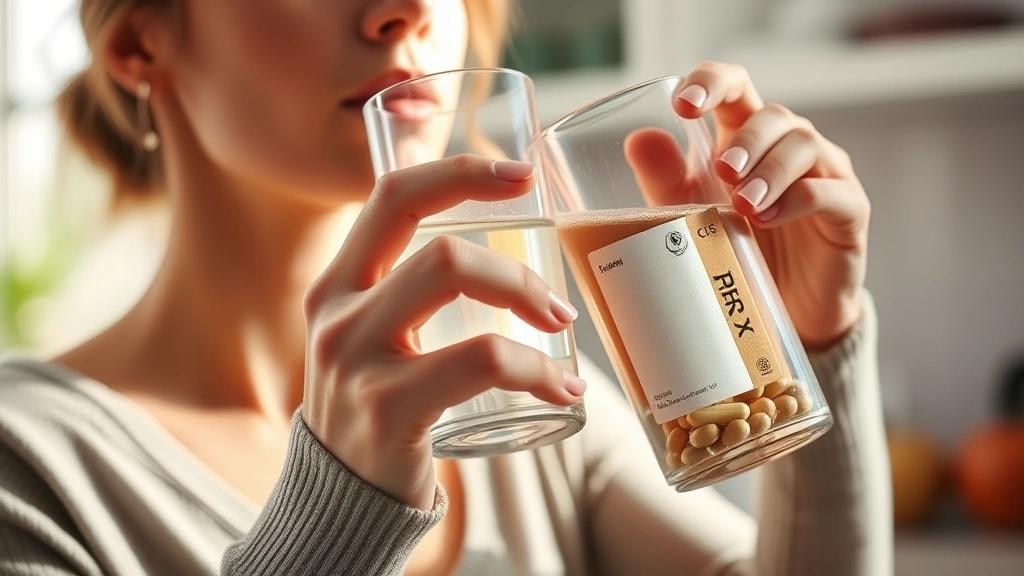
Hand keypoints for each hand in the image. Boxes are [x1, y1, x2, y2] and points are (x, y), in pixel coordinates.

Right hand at [300, 155, 583, 509]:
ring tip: (561, 335)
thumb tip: (490, 256)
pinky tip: (563, 389)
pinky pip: (483, 360)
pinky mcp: (386, 406)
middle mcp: (337, 312)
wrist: (340, 503)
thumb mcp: (370, 339)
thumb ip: (403, 294)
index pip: (392, 196)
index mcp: (337, 285)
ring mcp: (356, 359)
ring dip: (527, 300)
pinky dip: (538, 369)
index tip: (520, 174)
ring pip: (455, 280)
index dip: (460, 173)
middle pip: (436, 243)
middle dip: (514, 268)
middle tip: (556, 304)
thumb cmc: (376, 411)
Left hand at [625, 62, 868, 349]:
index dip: (712, 83)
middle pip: (774, 115)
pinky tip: (769, 219)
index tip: (684, 105)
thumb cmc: (733, 248)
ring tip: (744, 205)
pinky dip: (799, 200)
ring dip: (770, 170)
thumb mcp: (687, 214)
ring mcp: (823, 174)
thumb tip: (637, 139)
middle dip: (747, 141)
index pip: (735, 87)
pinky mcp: (849, 211)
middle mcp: (787, 146)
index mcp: (744, 137)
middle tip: (724, 172)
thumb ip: (664, 179)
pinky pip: (831, 191)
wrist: (777, 308)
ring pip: (805, 144)